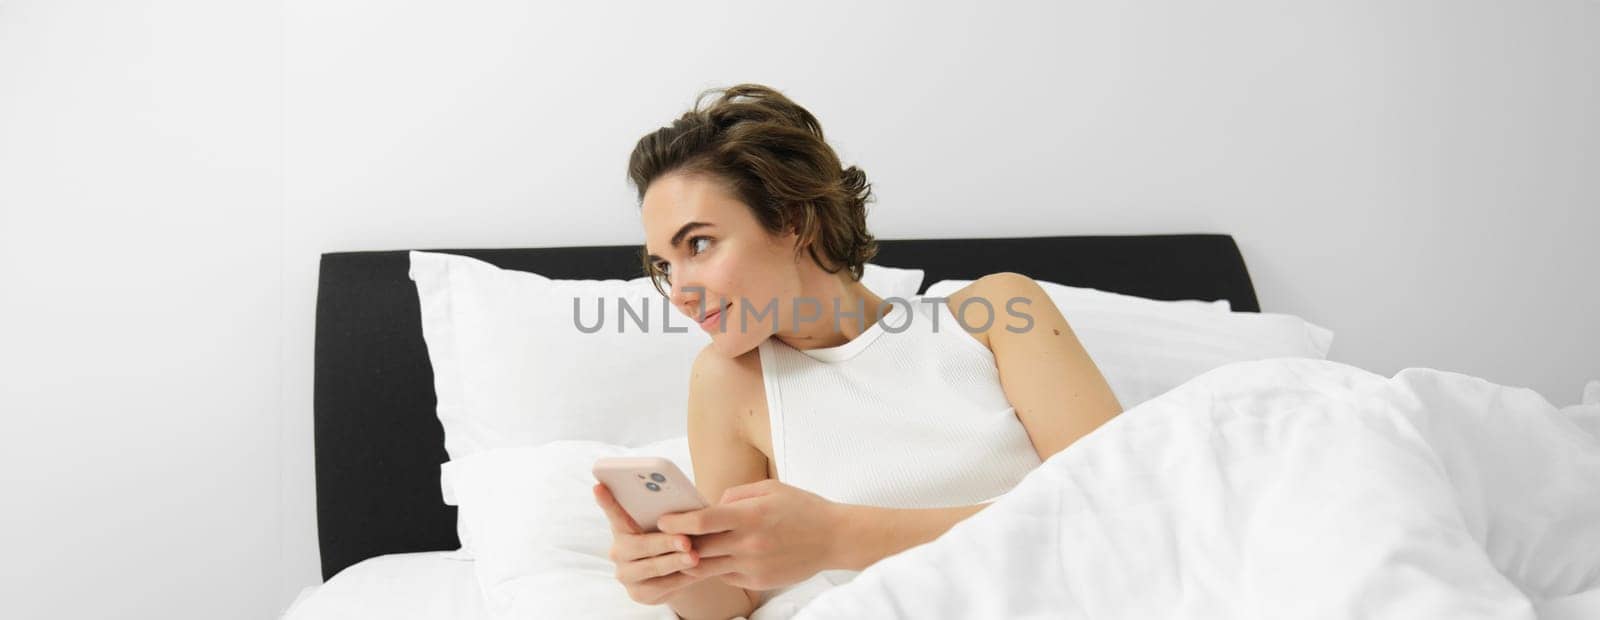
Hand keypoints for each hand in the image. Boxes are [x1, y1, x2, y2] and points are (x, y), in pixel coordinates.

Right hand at [593, 482, 707, 604]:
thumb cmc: (671, 539)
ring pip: (652, 568)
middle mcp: (618, 551)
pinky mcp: (637, 594)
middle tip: (685, 540)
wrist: (675, 574)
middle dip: (665, 542)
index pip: (614, 512)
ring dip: (675, 562)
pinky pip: (661, 586)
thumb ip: (668, 515)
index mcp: (622, 528)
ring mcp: (625, 574)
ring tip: (694, 557)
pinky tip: (695, 572)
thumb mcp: (668, 526)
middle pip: (639, 546)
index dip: (606, 501)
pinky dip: (680, 578)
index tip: (598, 486)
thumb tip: (686, 506)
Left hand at [657, 479, 841, 590]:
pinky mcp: (758, 582)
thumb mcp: (770, 488)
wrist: (835, 538)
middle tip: (662, 538)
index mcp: (750, 515)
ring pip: (706, 568)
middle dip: (677, 544)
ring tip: (679, 552)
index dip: (676, 522)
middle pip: (698, 548)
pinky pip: (725, 576)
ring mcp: (753, 566)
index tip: (662, 520)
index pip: (702, 521)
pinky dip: (715, 568)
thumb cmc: (802, 508)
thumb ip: (735, 495)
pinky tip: (715, 558)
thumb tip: (708, 506)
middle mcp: (749, 543)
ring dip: (690, 561)